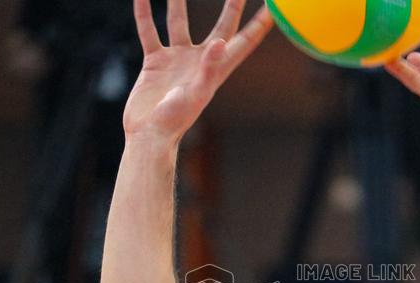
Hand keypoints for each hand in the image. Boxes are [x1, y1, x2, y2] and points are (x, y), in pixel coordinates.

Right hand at [123, 0, 272, 142]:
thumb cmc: (176, 120)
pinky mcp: (155, 61)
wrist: (149, 133)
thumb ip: (209, 68)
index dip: (260, 23)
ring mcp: (178, 59)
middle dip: (232, 5)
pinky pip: (149, 31)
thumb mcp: (196, 94)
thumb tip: (218, 42)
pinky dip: (144, 14)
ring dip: (178, 2)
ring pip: (179, 22)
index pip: (246, 41)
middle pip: (222, 26)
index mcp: (218, 68)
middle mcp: (200, 60)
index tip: (274, 5)